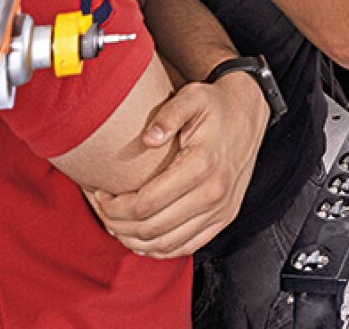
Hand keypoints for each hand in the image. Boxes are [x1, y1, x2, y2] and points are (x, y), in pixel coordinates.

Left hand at [86, 72, 267, 257]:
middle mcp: (214, 192)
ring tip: (117, 224)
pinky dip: (160, 250)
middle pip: (152, 228)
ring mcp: (221, 209)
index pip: (146, 204)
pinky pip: (187, 247)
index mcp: (202, 165)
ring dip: (135, 241)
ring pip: (167, 244)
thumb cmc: (215, 105)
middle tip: (103, 210)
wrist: (248, 114)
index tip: (100, 194)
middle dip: (118, 225)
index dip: (115, 207)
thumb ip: (169, 114)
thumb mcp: (192, 97)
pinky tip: (142, 238)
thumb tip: (148, 138)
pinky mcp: (225, 217)